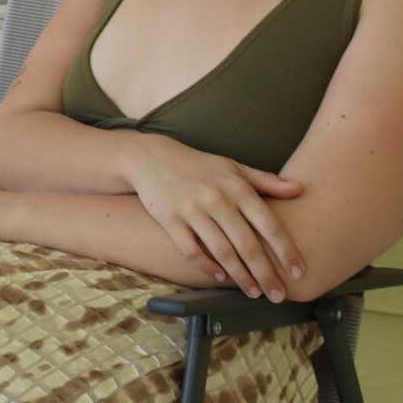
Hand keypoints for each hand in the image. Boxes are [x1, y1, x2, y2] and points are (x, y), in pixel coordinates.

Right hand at [127, 133, 303, 300]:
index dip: (286, 251)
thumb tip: (301, 189)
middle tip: (278, 296)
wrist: (152, 158)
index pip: (268, 224)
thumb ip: (266, 181)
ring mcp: (191, 210)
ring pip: (221, 251)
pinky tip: (220, 277)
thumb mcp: (233, 167)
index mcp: (236, 187)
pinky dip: (207, 266)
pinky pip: (191, 250)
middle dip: (266, 274)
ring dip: (240, 276)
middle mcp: (216, 199)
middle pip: (247, 244)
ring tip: (254, 293)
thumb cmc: (200, 166)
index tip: (299, 273)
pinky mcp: (169, 220)